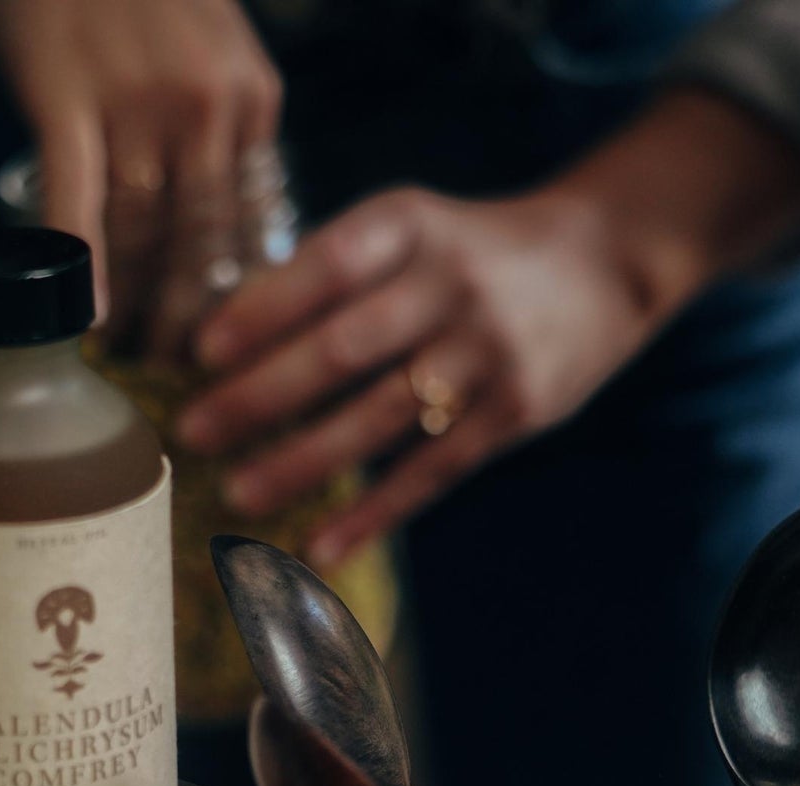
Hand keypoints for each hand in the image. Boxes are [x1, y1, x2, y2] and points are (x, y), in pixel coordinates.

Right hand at [0, 0, 281, 350]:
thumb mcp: (216, 48)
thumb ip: (226, 126)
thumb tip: (219, 217)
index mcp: (253, 101)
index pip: (249, 225)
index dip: (236, 301)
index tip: (228, 354)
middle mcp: (208, 108)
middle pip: (202, 244)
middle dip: (191, 324)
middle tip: (179, 383)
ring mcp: (138, 103)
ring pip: (145, 233)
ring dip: (134, 309)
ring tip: (126, 362)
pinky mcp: (69, 97)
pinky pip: (81, 196)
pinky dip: (84, 263)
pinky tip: (82, 323)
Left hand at [178, 90, 799, 566]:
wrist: (605, 265)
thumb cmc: (468, 253)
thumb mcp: (411, 230)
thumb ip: (335, 271)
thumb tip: (227, 336)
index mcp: (412, 226)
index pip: (329, 265)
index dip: (266, 308)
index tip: (203, 350)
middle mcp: (452, 286)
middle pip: (348, 347)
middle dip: (265, 393)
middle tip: (194, 431)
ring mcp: (487, 354)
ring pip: (384, 418)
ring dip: (306, 460)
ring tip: (239, 494)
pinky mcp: (513, 414)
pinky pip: (432, 471)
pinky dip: (374, 512)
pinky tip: (321, 545)